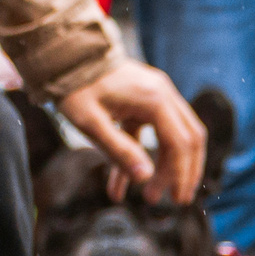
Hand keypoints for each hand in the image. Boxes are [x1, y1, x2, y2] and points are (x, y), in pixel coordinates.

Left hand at [57, 61, 208, 203]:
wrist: (65, 55)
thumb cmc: (75, 87)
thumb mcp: (90, 123)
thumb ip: (118, 150)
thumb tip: (145, 177)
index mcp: (154, 99)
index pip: (180, 143)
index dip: (179, 174)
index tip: (172, 199)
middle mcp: (164, 93)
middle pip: (190, 138)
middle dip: (186, 172)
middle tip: (177, 200)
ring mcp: (158, 94)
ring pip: (179, 135)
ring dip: (170, 165)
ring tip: (153, 194)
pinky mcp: (147, 99)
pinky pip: (156, 131)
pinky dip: (145, 155)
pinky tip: (122, 182)